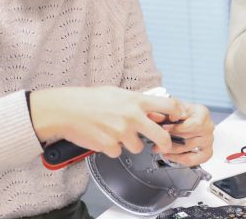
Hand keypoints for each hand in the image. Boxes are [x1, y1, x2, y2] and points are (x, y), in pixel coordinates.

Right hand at [30, 86, 185, 157]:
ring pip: (137, 147)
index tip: (178, 117)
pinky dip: (112, 148)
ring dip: (129, 143)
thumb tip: (151, 111)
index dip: (177, 113)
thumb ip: (135, 102)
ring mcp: (121, 132)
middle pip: (161, 135)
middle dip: (166, 142)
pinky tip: (103, 137)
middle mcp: (132, 116)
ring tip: (115, 132)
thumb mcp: (117, 93)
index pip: (167, 106)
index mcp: (135, 101)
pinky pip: (118, 152)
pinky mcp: (110, 146)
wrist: (66, 110)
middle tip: (164, 144)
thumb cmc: (89, 99)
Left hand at [152, 102, 213, 166]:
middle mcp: (208, 127)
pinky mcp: (206, 152)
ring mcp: (208, 140)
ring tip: (159, 147)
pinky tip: (169, 156)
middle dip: (170, 138)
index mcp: (203, 113)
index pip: (194, 124)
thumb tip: (172, 117)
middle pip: (188, 137)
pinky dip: (179, 159)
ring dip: (170, 149)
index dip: (178, 128)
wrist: (185, 117)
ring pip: (187, 148)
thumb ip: (172, 109)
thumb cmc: (181, 111)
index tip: (164, 128)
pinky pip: (193, 160)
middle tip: (157, 139)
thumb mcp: (175, 105)